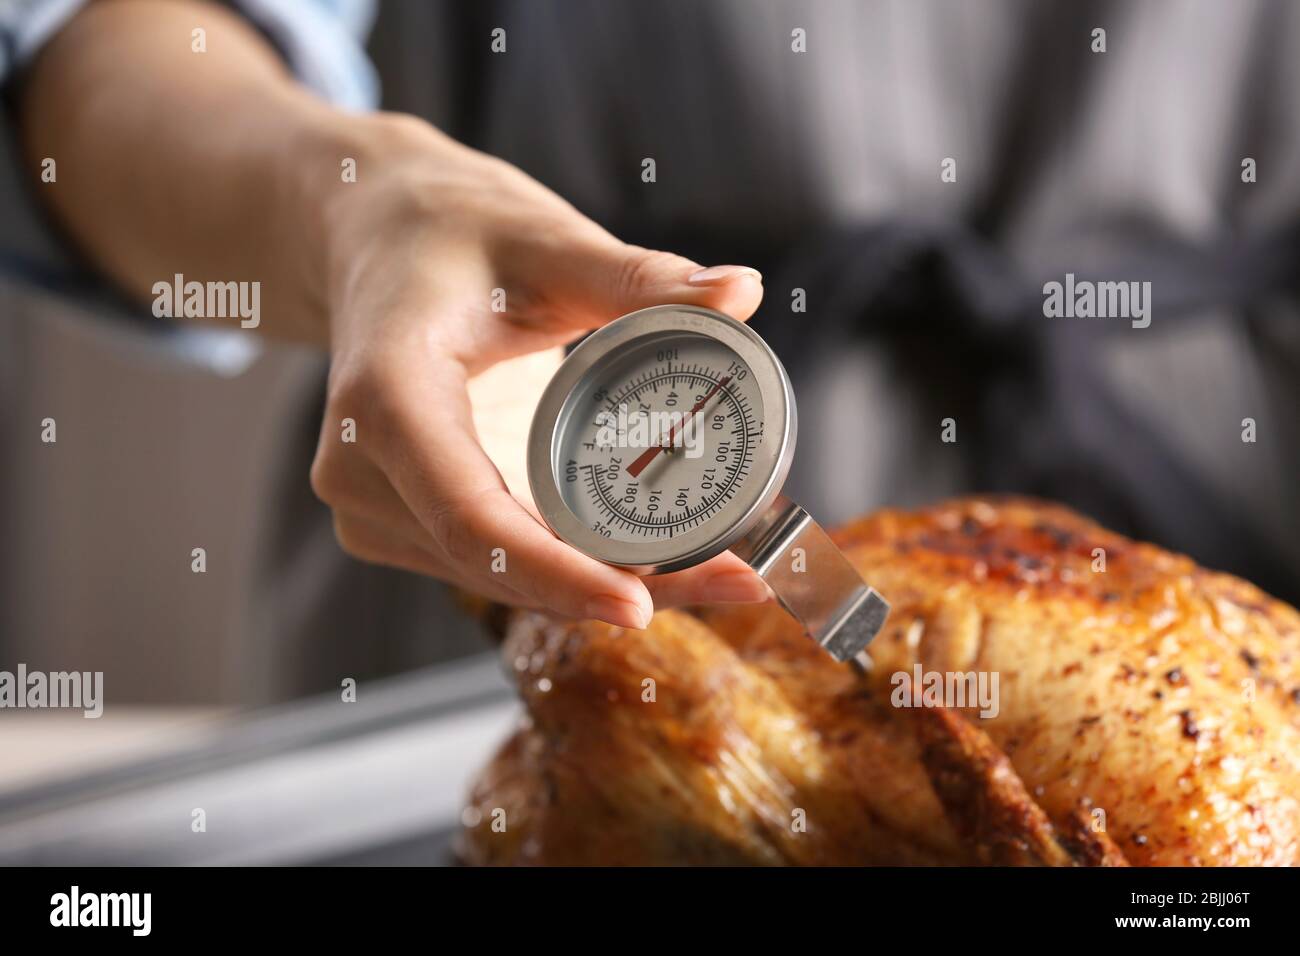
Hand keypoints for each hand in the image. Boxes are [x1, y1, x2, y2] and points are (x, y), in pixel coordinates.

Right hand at [305, 114, 768, 628]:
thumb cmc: (451, 232)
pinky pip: (499, 563)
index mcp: (386, 397)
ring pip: (503, 578)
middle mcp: (365, 470)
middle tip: (738, 580)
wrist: (379, 241)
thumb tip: (742, 292)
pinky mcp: (408, 521)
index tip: (638, 606)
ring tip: (724, 571)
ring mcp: (379, 507)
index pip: (471, 518)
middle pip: (499, 564)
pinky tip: (662, 560)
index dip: (556, 573)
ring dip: (606, 585)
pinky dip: (576, 567)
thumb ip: (638, 277)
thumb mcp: (545, 241)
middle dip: (616, 587)